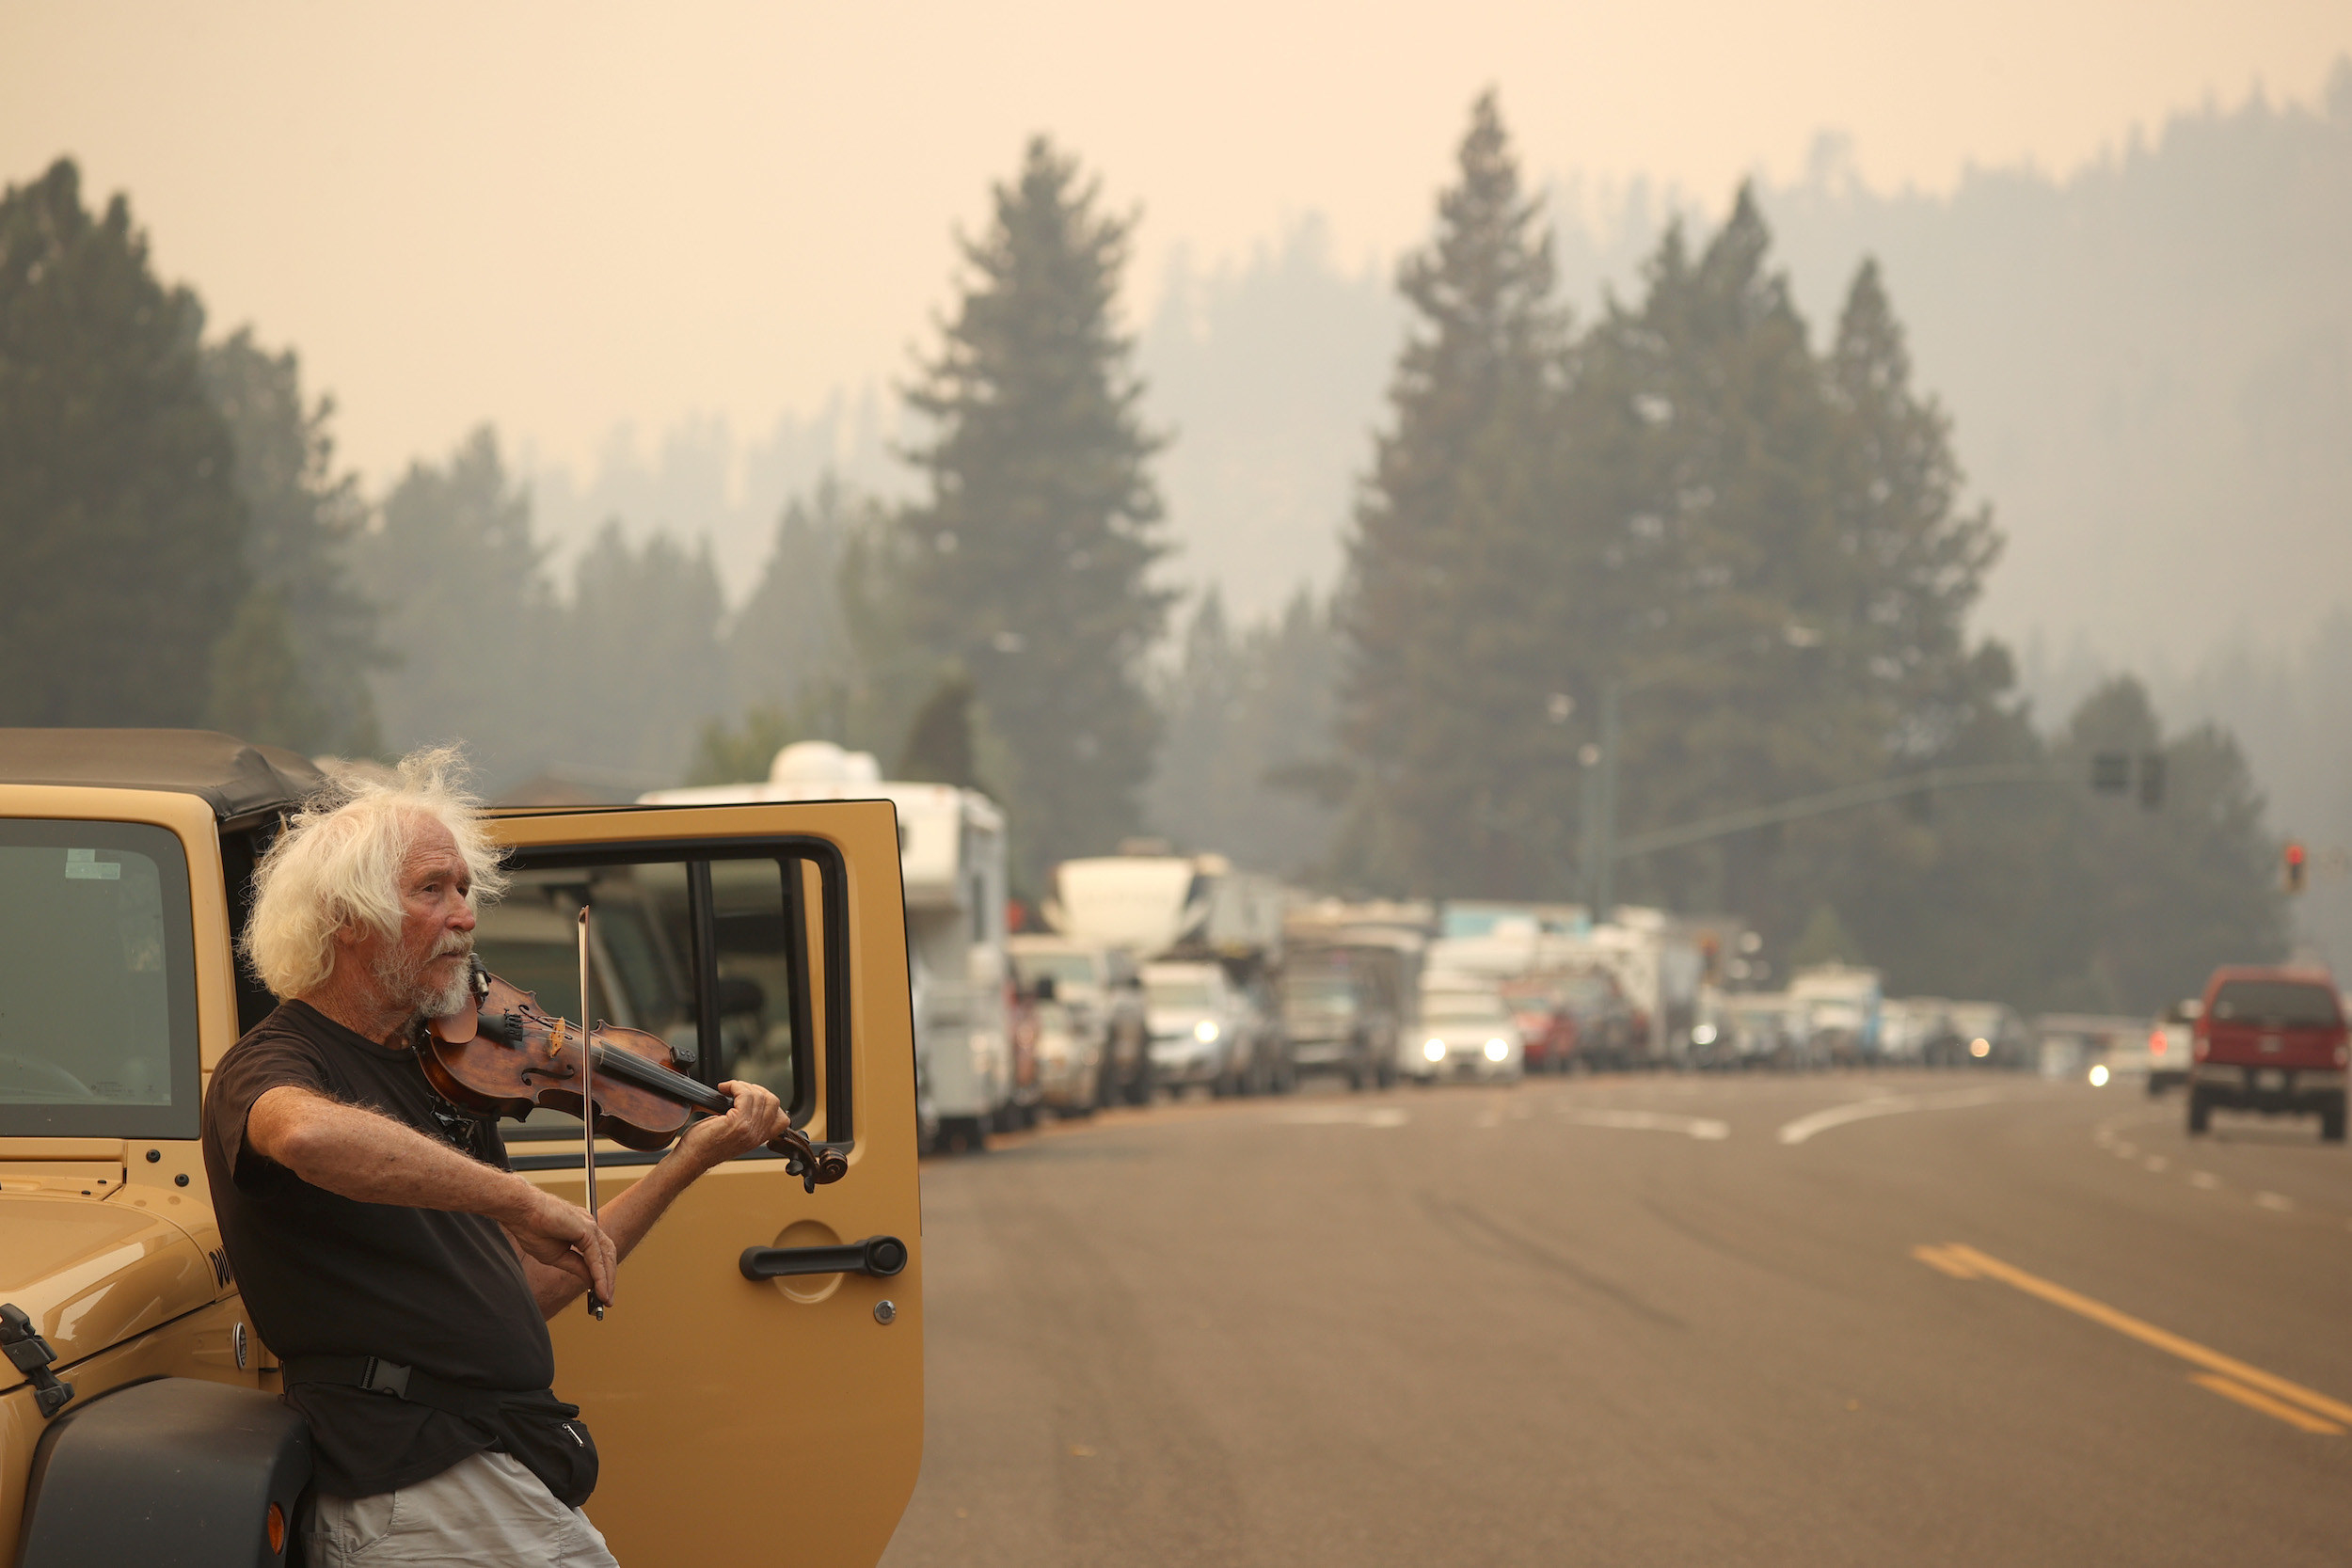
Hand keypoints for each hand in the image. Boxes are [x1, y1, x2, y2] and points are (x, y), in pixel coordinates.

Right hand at [500, 1180, 618, 1305]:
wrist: (522, 1213)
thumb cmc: (533, 1230)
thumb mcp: (557, 1256)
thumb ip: (576, 1267)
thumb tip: (591, 1281)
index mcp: (582, 1230)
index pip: (599, 1254)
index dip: (602, 1274)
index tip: (601, 1294)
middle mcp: (590, 1226)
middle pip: (607, 1255)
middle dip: (609, 1279)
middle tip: (607, 1301)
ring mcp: (590, 1226)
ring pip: (605, 1256)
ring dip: (607, 1279)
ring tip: (605, 1298)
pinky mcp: (586, 1229)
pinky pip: (595, 1256)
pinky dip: (599, 1274)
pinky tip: (598, 1288)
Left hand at [676, 1079, 787, 1169]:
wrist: (691, 1158)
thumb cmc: (704, 1146)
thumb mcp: (733, 1136)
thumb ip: (746, 1123)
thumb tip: (746, 1100)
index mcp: (758, 1139)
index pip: (782, 1120)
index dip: (769, 1102)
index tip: (751, 1098)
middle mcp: (756, 1135)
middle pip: (773, 1102)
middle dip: (756, 1089)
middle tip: (738, 1090)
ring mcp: (748, 1129)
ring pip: (760, 1096)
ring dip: (742, 1086)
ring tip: (729, 1089)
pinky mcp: (737, 1123)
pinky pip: (745, 1095)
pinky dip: (735, 1086)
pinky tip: (724, 1089)